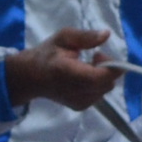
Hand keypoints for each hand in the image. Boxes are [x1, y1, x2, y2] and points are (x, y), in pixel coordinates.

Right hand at [3, 26, 125, 107]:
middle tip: (93, 57)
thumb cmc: (47, 54)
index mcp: (66, 72)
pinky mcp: (80, 107)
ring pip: (106, 88)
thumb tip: (106, 34)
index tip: (99, 54)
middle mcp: (72, 91)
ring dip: (102, 76)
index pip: (98, 77)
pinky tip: (84, 78)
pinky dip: (97, 84)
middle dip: (106, 68)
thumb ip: (85, 36)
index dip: (110, 66)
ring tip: (85, 67)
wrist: (31, 76)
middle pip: (106, 83)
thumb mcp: (63, 37)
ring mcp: (77, 102)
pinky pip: (100, 94)